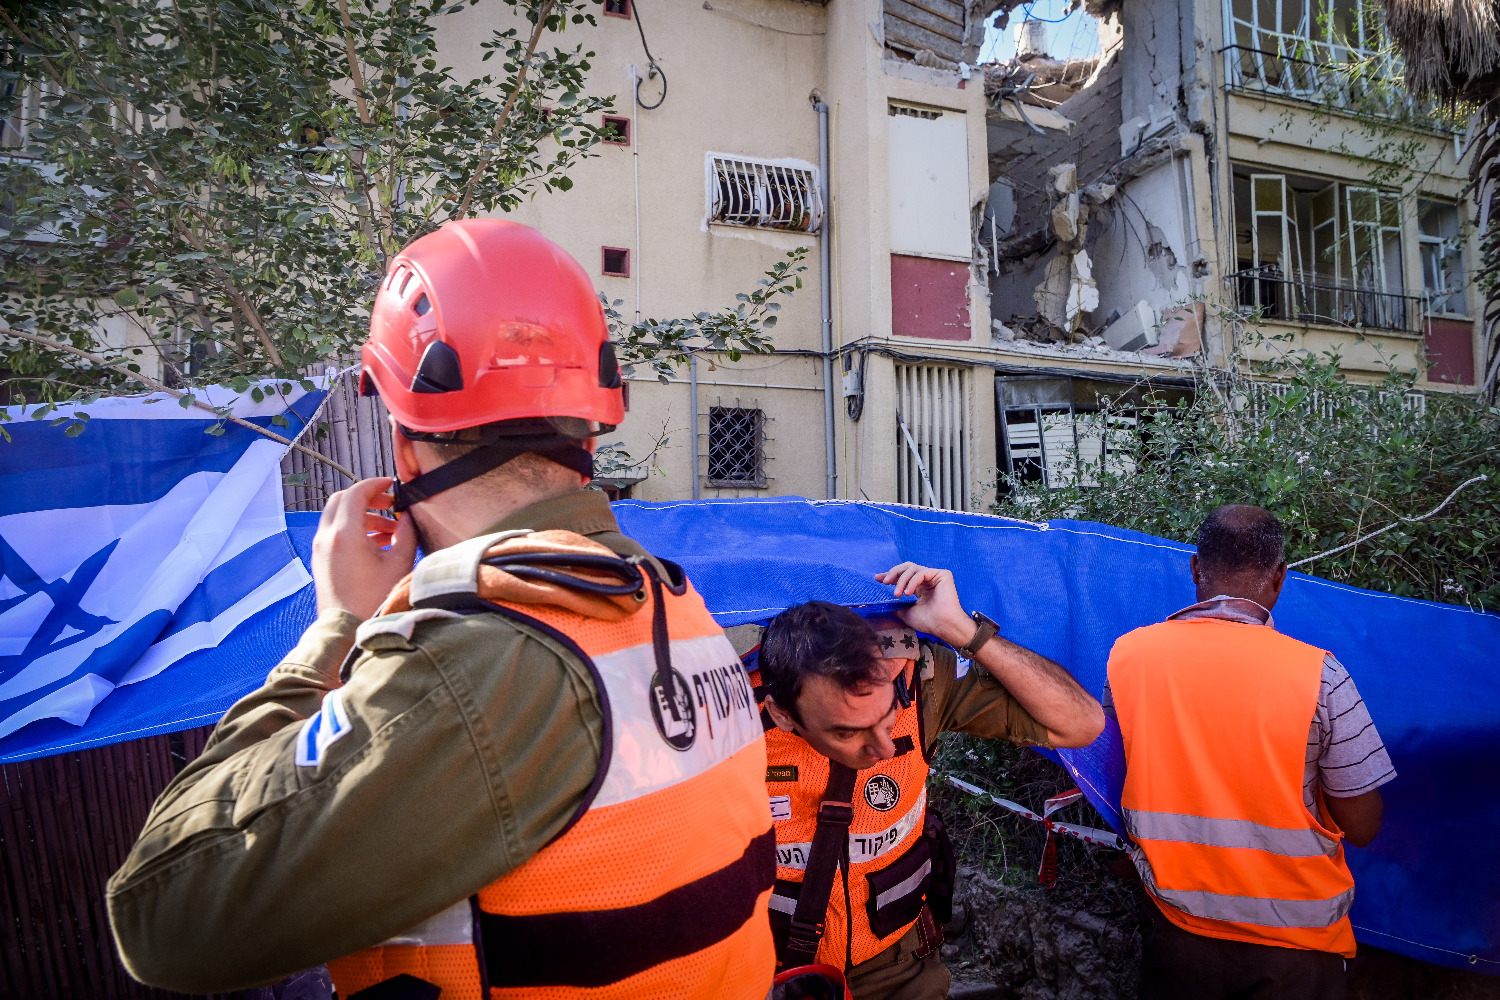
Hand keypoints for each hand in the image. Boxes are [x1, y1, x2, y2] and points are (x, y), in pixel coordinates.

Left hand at [312, 477, 418, 619]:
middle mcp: (327, 537)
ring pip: (338, 516)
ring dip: (361, 515)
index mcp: (345, 533)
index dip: (376, 484)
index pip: (356, 493)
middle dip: (366, 497)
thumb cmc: (373, 600)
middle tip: (388, 503)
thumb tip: (407, 517)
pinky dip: (352, 529)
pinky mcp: (321, 560)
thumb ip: (406, 533)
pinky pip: (335, 533)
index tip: (391, 485)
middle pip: (342, 500)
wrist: (347, 630)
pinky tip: (376, 544)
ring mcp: (321, 549)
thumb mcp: (399, 563)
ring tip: (389, 530)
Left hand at [874, 562, 970, 644]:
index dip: (890, 575)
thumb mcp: (906, 612)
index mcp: (920, 588)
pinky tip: (908, 593)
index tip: (877, 579)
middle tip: (884, 582)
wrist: (943, 626)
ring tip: (897, 594)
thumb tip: (882, 602)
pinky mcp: (943, 574)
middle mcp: (927, 580)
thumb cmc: (928, 622)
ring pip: (912, 569)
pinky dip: (912, 581)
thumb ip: (896, 605)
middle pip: (907, 567)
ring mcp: (935, 576)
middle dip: (893, 573)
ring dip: (901, 580)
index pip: (903, 576)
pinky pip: (922, 572)